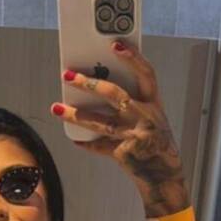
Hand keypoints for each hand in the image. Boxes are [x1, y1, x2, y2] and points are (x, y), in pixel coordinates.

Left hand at [50, 39, 184, 207]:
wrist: (164, 175)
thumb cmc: (155, 141)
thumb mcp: (150, 117)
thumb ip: (132, 101)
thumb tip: (96, 83)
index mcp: (154, 103)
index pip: (145, 74)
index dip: (132, 57)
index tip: (115, 44)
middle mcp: (145, 117)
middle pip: (115, 94)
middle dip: (88, 83)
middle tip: (67, 75)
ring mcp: (134, 135)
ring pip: (100, 121)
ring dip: (76, 115)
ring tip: (55, 108)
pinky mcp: (123, 153)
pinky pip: (99, 146)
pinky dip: (86, 144)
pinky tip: (74, 139)